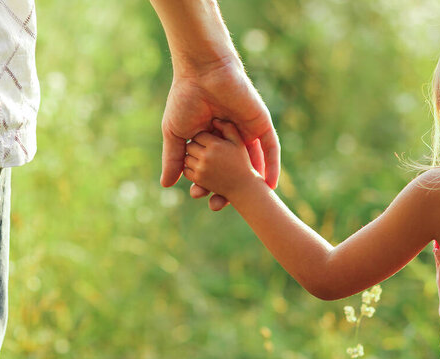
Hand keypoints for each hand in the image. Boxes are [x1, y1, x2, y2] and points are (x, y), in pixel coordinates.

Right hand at [161, 60, 278, 209]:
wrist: (202, 72)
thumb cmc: (185, 98)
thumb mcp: (176, 134)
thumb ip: (174, 159)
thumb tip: (166, 185)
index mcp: (211, 139)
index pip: (212, 167)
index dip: (207, 184)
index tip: (200, 198)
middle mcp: (231, 137)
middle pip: (233, 169)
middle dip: (227, 188)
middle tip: (219, 205)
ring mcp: (247, 131)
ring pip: (252, 162)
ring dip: (252, 182)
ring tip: (250, 202)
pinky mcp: (261, 124)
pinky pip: (270, 148)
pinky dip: (273, 166)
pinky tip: (271, 185)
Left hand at [183, 120, 260, 200]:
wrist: (243, 187)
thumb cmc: (242, 162)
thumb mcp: (238, 143)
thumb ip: (228, 127)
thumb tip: (214, 120)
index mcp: (215, 145)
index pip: (198, 135)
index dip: (203, 137)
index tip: (209, 140)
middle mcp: (206, 156)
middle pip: (190, 145)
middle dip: (196, 146)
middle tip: (204, 149)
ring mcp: (201, 168)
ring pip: (186, 157)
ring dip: (192, 157)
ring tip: (203, 158)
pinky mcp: (199, 179)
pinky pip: (186, 170)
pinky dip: (190, 168)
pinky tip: (201, 167)